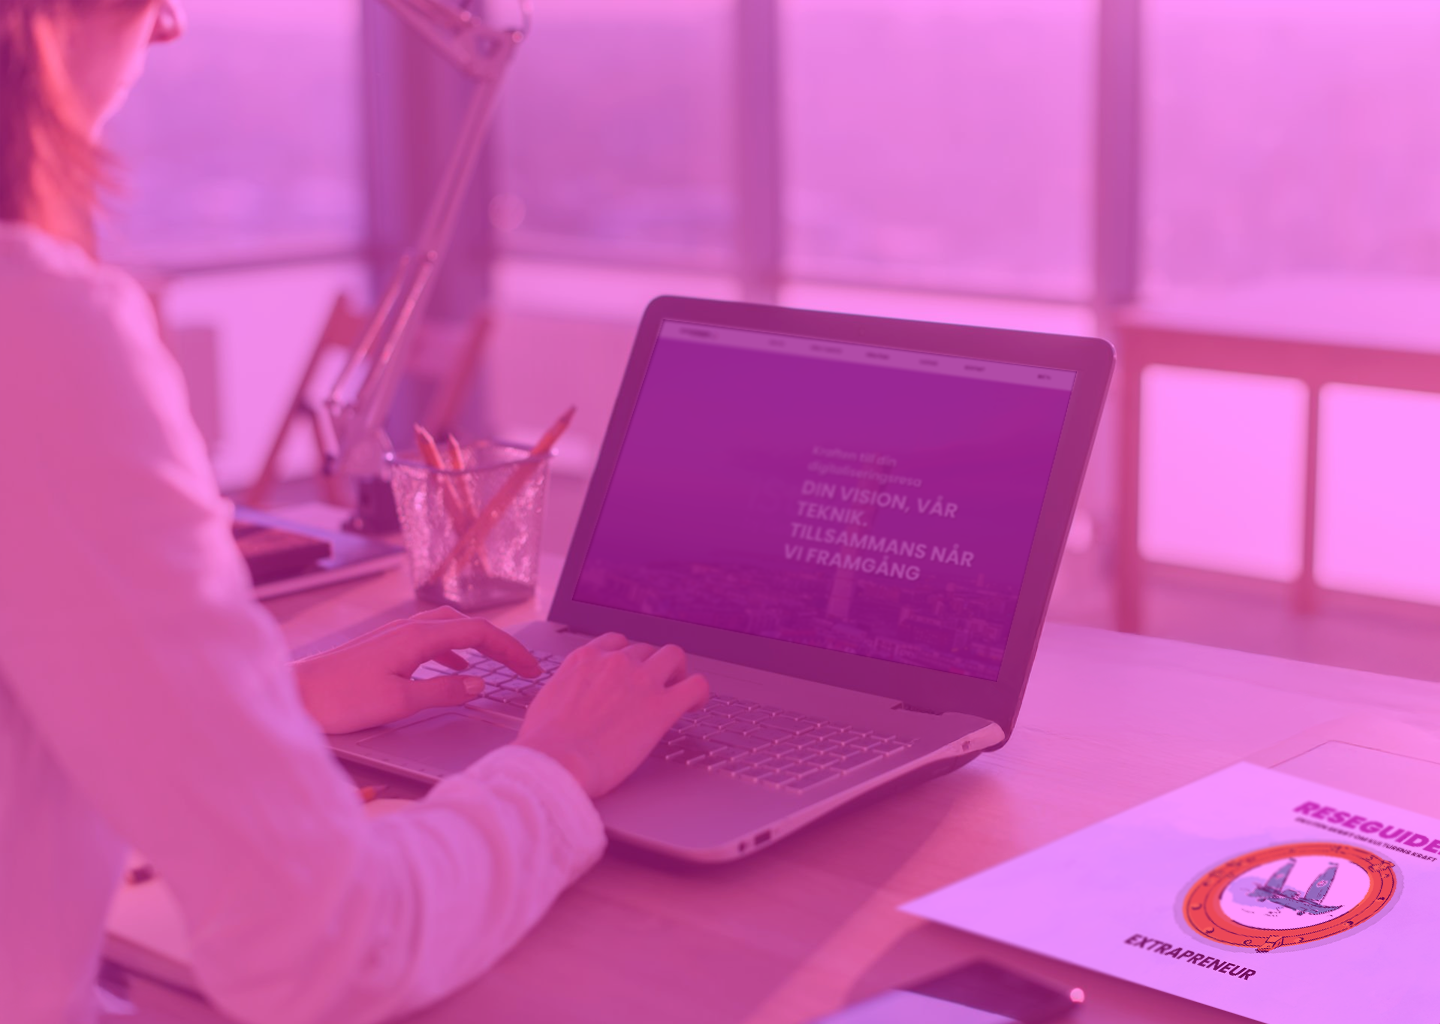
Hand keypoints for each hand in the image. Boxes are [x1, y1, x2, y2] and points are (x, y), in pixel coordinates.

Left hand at [293, 607, 540, 734]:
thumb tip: (478, 684)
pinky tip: (451, 667)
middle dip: (497, 642)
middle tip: (519, 665)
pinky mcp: (383, 647)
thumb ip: (443, 692)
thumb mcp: (400, 702)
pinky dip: (451, 649)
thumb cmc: (339, 700)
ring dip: (475, 642)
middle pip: (466, 624)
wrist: (293, 696)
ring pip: (447, 629)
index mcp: (417, 638)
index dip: (510, 649)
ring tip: (494, 664)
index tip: (530, 668)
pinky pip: (429, 639)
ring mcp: (393, 636)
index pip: (479, 633)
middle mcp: (407, 629)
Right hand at [515, 633, 708, 797]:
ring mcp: (641, 680)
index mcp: (585, 659)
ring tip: (677, 691)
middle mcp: (615, 662)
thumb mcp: (546, 702)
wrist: (556, 762)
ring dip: (676, 672)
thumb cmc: (544, 745)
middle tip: (653, 687)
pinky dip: (699, 692)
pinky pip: (696, 685)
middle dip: (650, 666)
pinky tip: (695, 705)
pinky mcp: (662, 706)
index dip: (626, 657)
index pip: (616, 641)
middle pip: (646, 649)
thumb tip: (567, 702)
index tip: (630, 672)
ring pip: (673, 656)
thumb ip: (565, 690)